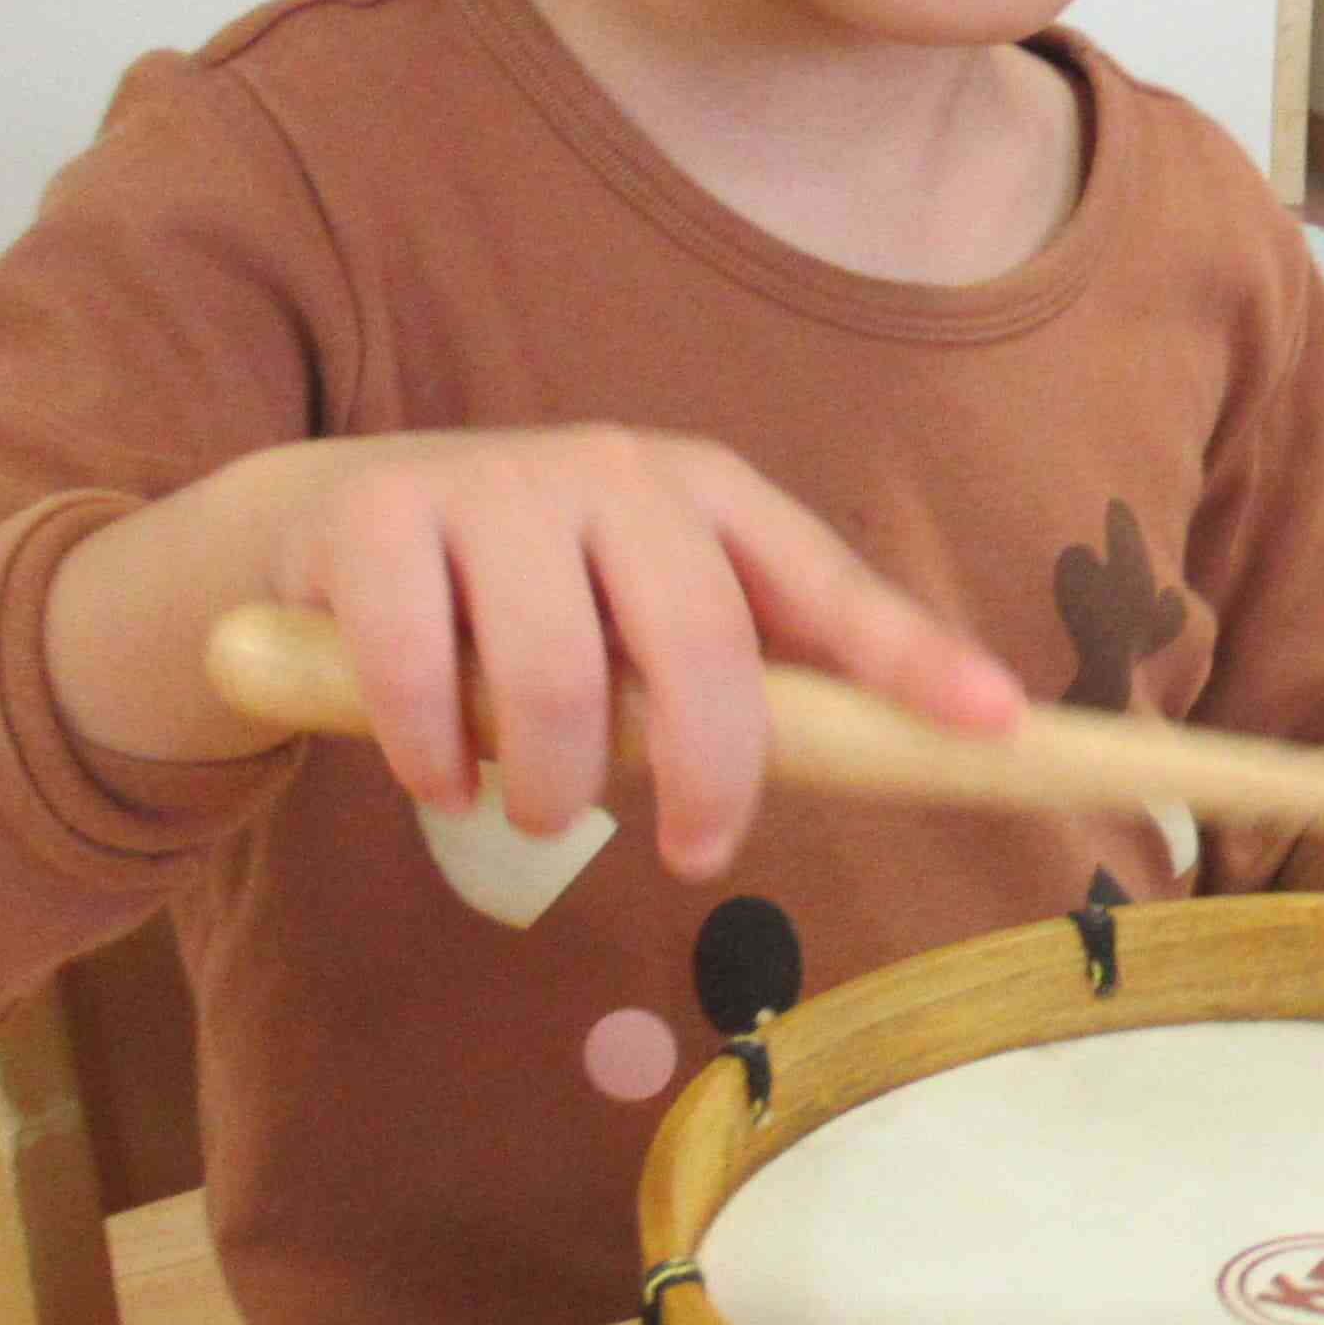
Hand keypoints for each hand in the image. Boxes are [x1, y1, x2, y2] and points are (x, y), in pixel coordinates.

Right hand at [143, 425, 1020, 874]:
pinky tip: (437, 778)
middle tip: (694, 852)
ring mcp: (494, 487)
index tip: (996, 723)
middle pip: (701, 641)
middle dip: (709, 771)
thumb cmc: (530, 594)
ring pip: (557, 676)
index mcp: (708, 497)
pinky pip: (425, 675)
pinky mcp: (379, 521)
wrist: (327, 526)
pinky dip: (435, 757)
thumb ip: (745, 676)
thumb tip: (898, 759)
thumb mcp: (645, 616)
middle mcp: (615, 473)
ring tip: (532, 810)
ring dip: (551, 782)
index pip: (827, 585)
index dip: (911, 657)